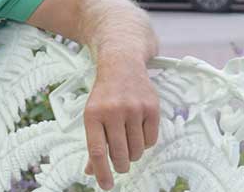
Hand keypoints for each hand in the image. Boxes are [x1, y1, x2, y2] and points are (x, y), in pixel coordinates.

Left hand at [82, 57, 159, 189]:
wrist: (121, 65)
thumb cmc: (104, 95)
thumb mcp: (92, 115)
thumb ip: (93, 143)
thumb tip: (91, 171)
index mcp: (93, 114)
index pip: (97, 151)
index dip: (102, 172)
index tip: (106, 186)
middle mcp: (113, 111)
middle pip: (119, 154)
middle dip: (121, 165)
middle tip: (120, 164)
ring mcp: (133, 109)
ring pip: (137, 150)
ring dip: (133, 154)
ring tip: (128, 144)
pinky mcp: (151, 108)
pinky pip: (151, 140)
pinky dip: (145, 143)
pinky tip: (138, 132)